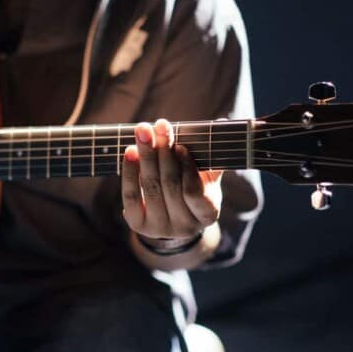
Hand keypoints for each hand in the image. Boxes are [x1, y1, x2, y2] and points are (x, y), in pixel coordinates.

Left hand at [121, 119, 222, 244]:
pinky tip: (130, 151)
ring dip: (146, 156)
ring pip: (151, 187)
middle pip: (170, 186)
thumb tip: (222, 123)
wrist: (171, 216)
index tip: (180, 146)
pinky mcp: (138, 224)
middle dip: (163, 153)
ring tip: (143, 131)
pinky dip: (130, 171)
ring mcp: (160, 228)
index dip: (187, 169)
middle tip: (160, 126)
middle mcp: (184, 226)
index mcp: (207, 215)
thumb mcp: (206, 176)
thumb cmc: (193, 188)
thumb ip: (211, 155)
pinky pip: (131, 195)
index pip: (195, 192)